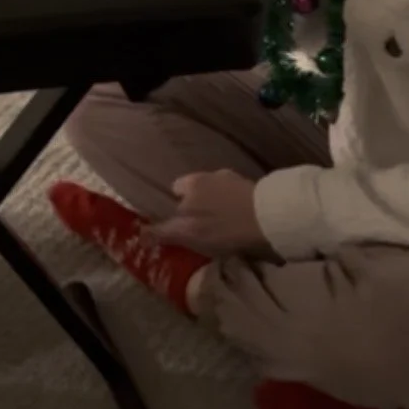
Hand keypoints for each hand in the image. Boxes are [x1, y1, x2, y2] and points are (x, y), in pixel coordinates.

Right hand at [153, 170, 268, 256]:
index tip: (184, 223)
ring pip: (218, 191)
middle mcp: (210, 174)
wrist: (269, 219)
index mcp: (190, 183)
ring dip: (219, 203)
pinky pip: (238, 196)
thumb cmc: (223, 227)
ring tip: (227, 225)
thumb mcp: (188, 234)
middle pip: (197, 189)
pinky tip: (243, 220)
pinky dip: (237, 205)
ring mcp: (234, 178)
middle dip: (199, 203)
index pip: (176, 189)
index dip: (178, 207)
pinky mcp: (254, 186)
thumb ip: (164, 232)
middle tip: (206, 227)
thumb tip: (140, 234)